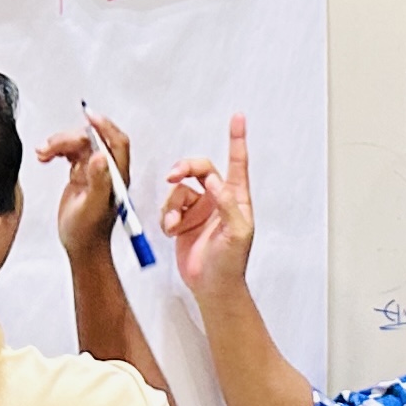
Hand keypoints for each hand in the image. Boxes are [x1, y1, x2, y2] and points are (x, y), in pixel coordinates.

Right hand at [39, 114, 130, 266]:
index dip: (104, 126)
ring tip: (42, 153)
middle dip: (70, 138)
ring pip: (78, 144)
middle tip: (50, 147)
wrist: (81, 246)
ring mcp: (93, 171)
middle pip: (92, 140)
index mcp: (116, 176)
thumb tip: (101, 156)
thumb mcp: (92, 207)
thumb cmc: (88, 232)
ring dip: (59, 143)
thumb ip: (99, 182)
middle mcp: (107, 170)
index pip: (116, 142)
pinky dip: (55, 150)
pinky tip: (44, 157)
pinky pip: (68, 152)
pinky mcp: (80, 174)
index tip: (88, 117)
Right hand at [155, 115, 256, 295]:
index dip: (237, 139)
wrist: (212, 287)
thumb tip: (214, 181)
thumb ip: (226, 204)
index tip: (238, 118)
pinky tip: (171, 231)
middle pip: (199, 169)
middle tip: (174, 175)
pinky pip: (169, 208)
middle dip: (184, 168)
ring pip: (179, 190)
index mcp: (236, 198)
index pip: (237, 163)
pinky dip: (167, 217)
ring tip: (174, 224)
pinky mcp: (183, 221)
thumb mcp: (236, 233)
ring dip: (173, 204)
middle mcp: (217, 199)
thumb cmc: (230, 264)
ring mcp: (199, 209)